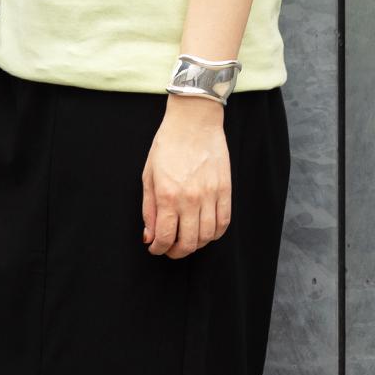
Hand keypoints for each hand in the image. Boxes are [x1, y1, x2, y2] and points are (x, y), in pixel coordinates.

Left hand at [141, 94, 231, 258]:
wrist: (194, 122)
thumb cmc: (168, 145)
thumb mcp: (149, 176)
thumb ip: (149, 209)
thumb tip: (149, 235)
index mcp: (168, 195)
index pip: (165, 237)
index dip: (158, 249)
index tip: (155, 248)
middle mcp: (191, 199)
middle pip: (188, 242)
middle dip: (176, 252)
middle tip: (170, 249)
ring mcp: (211, 195)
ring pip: (207, 236)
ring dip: (196, 245)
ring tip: (187, 241)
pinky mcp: (225, 190)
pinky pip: (223, 222)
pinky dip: (215, 234)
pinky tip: (205, 232)